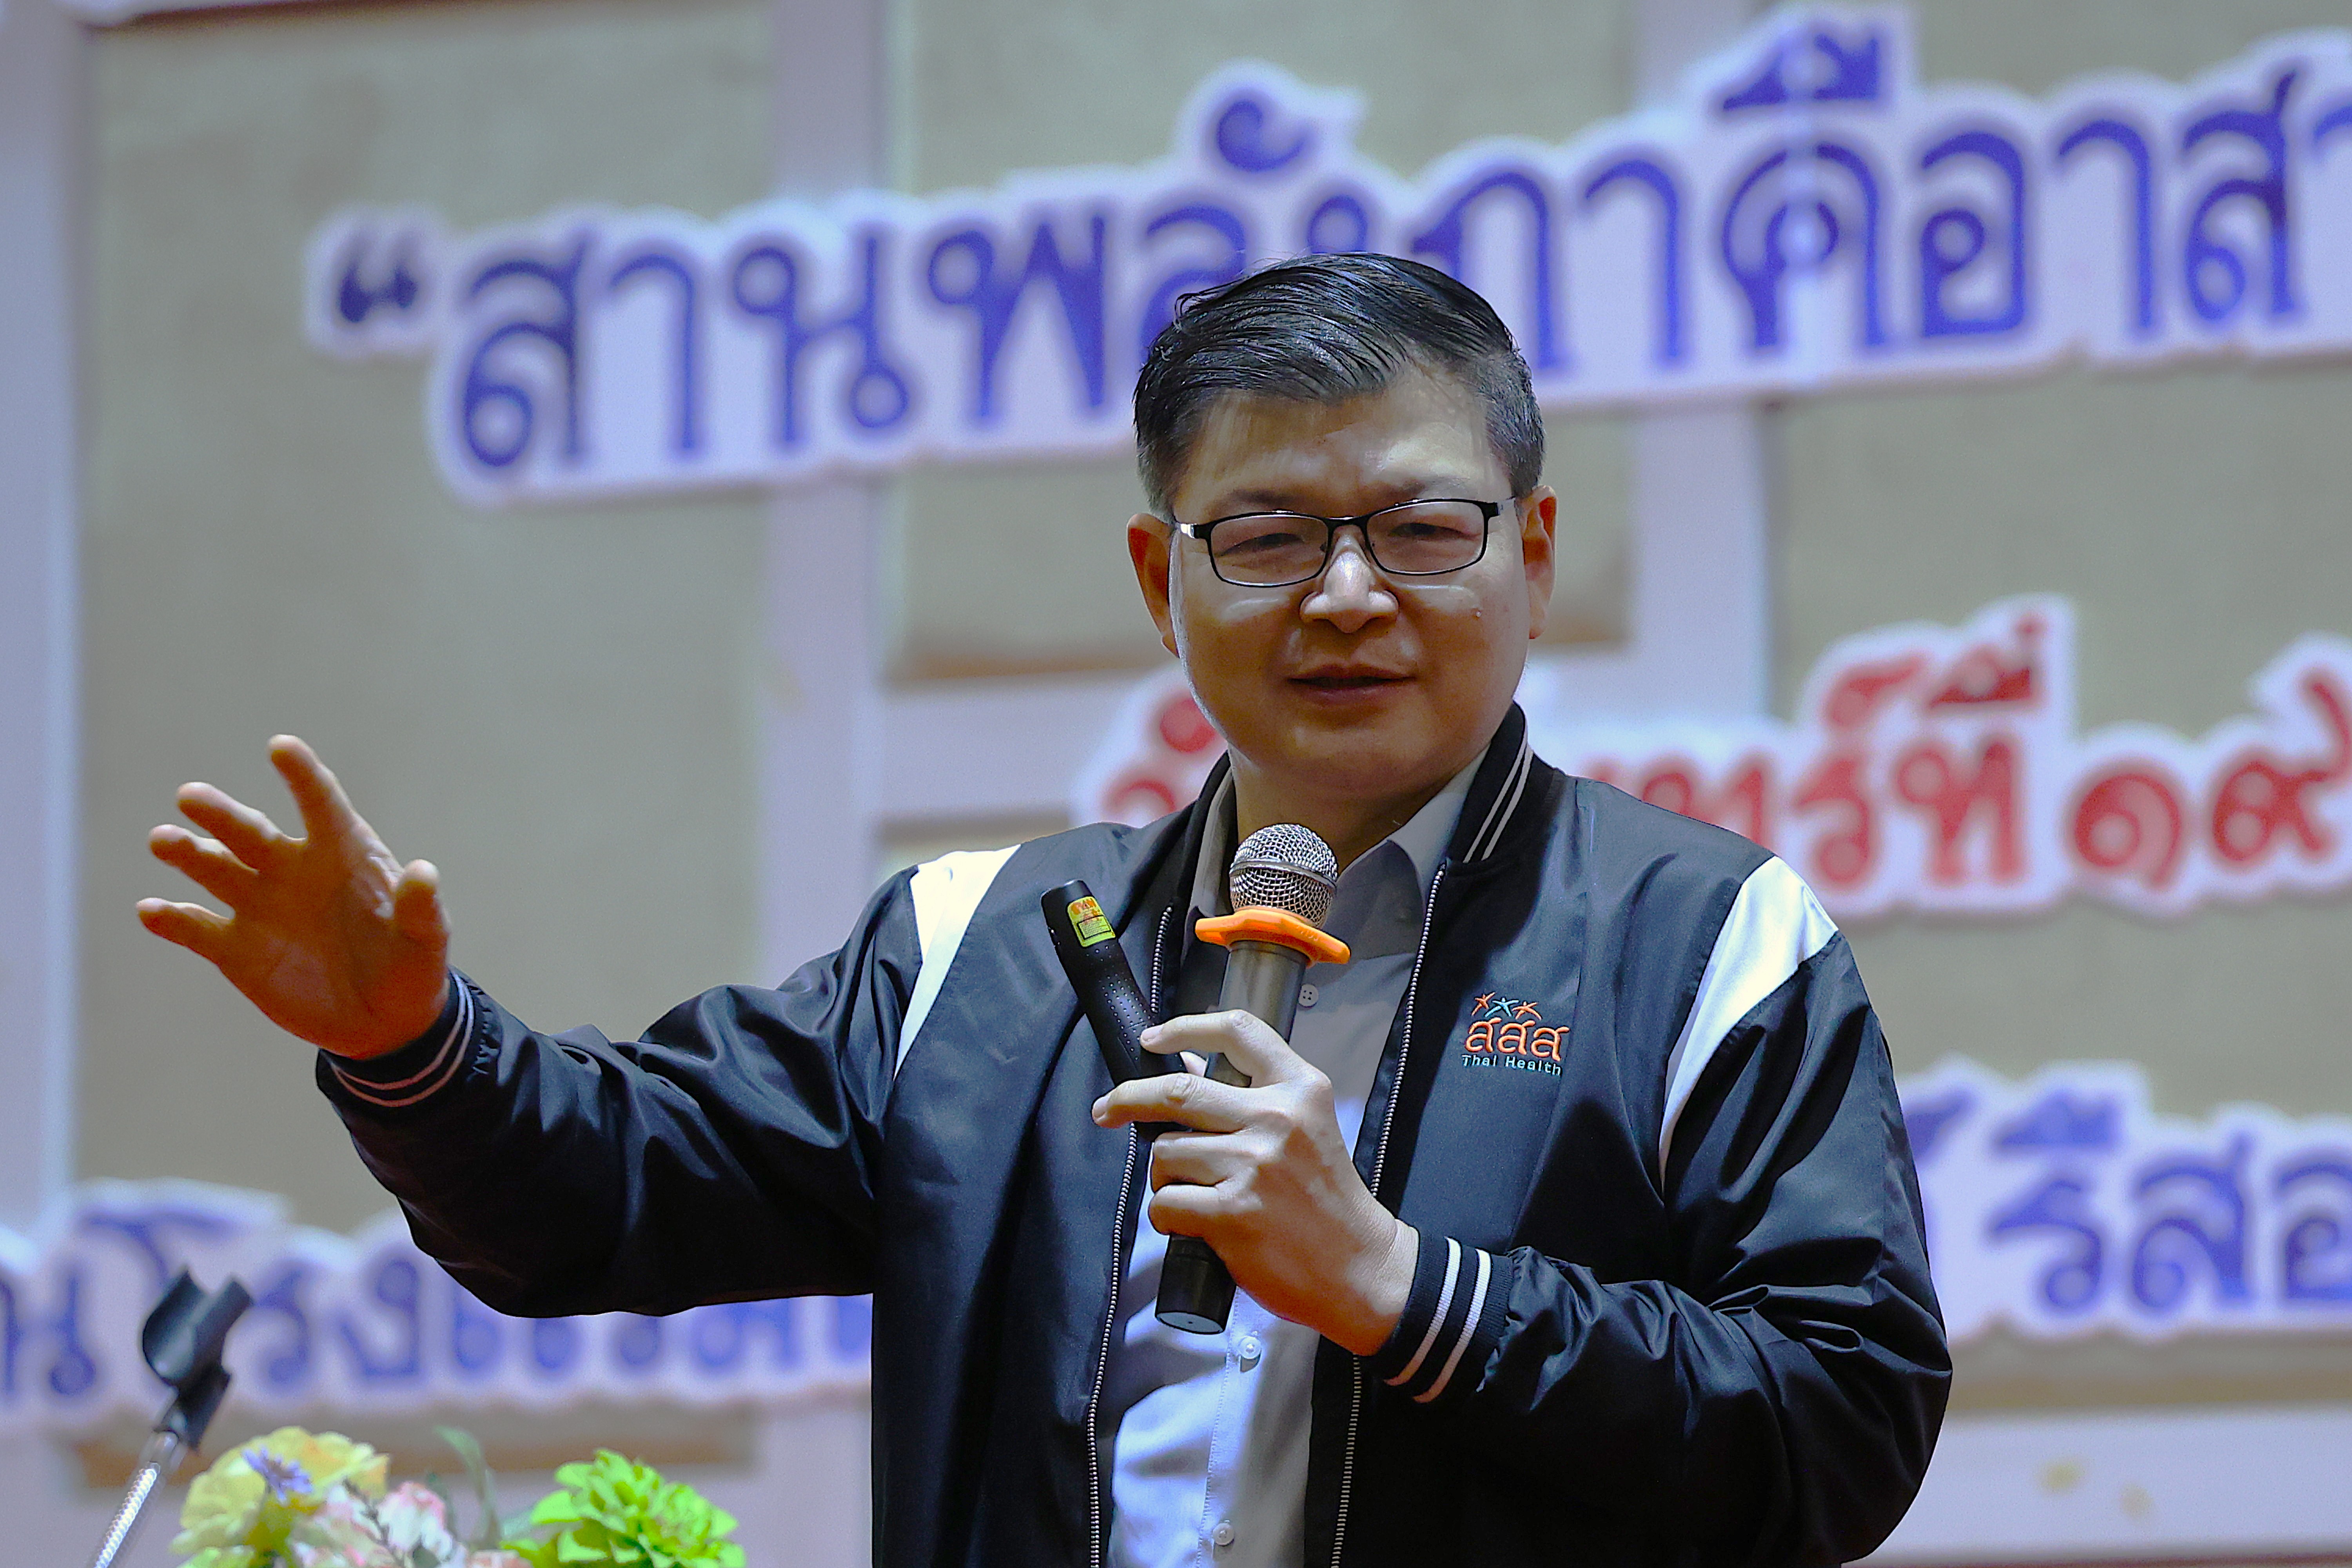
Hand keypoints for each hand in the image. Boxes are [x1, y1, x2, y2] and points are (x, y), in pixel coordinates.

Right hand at [137, 736, 451, 1059]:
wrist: (381, 1021)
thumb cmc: (410, 968)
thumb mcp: (426, 941)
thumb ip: (421, 909)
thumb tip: (423, 872)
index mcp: (343, 854)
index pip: (320, 804)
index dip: (302, 775)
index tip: (281, 747)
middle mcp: (293, 870)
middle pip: (250, 832)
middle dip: (221, 814)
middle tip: (191, 796)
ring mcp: (259, 906)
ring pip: (214, 869)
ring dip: (187, 853)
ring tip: (163, 840)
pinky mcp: (235, 948)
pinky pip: (195, 928)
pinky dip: (171, 920)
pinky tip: (150, 912)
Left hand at [1093, 1010, 1417, 1354]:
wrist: (1360, 1268)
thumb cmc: (1326, 1201)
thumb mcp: (1307, 1130)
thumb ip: (1255, 1097)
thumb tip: (1192, 1065)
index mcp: (1300, 1089)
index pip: (1239, 1030)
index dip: (1184, 1028)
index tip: (1151, 1040)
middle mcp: (1278, 1119)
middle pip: (1178, 1091)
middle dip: (1128, 1098)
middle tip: (1107, 1109)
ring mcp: (1254, 1165)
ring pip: (1166, 1152)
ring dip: (1162, 1176)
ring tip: (1189, 1194)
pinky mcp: (1234, 1212)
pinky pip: (1166, 1202)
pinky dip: (1166, 1215)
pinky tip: (1188, 1225)